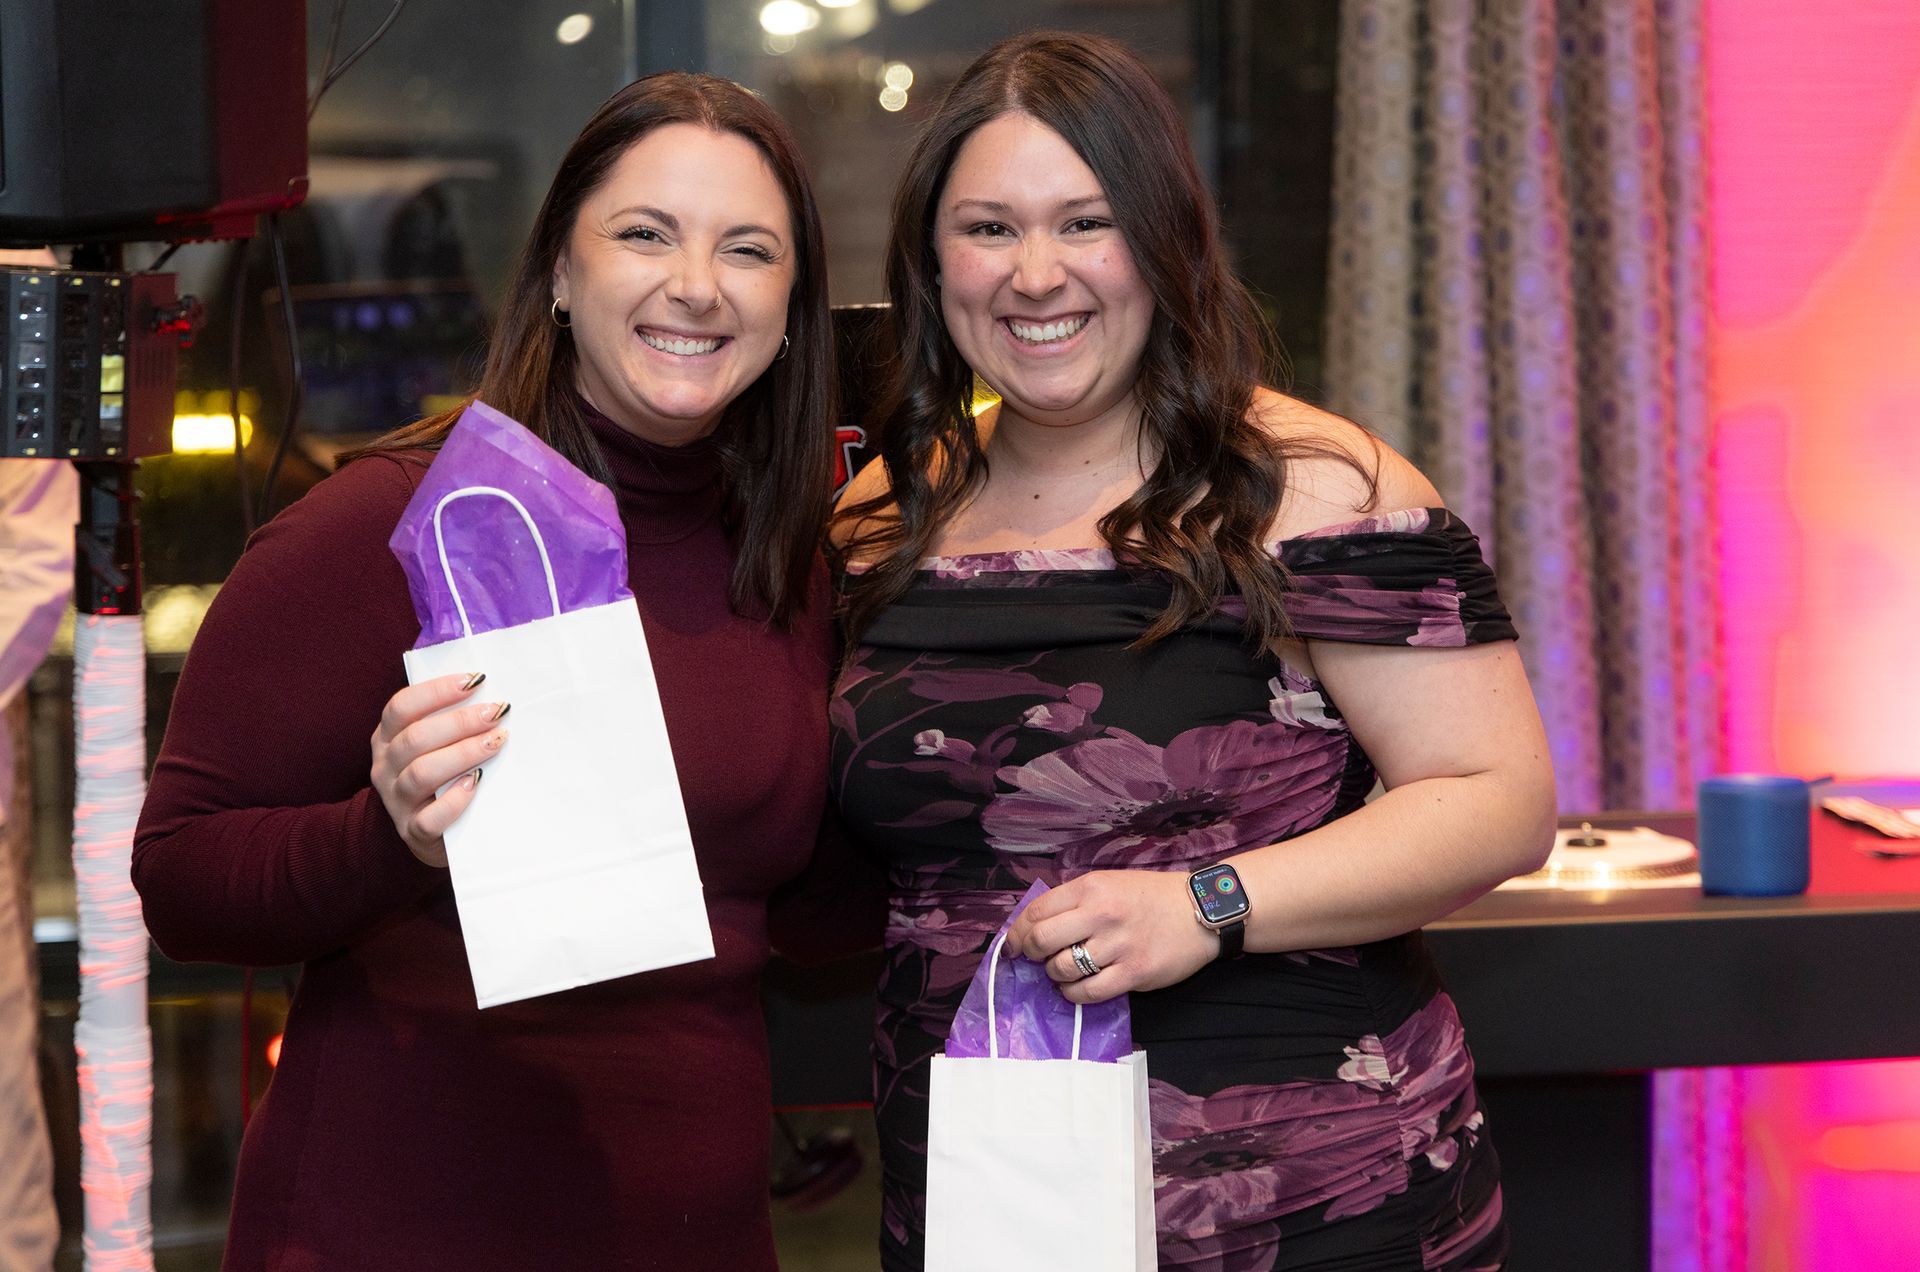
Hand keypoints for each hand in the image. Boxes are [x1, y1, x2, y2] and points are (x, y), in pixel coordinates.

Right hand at [370, 672, 508, 867]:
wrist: (428, 834)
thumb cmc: (439, 778)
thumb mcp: (432, 746)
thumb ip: (448, 722)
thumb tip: (489, 694)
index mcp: (386, 739)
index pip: (401, 707)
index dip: (437, 691)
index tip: (475, 680)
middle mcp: (385, 768)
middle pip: (415, 738)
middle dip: (460, 721)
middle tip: (496, 713)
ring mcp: (396, 802)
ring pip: (421, 773)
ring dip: (463, 753)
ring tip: (495, 742)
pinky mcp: (413, 832)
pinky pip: (430, 818)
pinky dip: (454, 801)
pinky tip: (475, 785)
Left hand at [1003, 870, 1218, 1004]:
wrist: (1201, 910)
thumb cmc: (1151, 897)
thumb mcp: (1110, 884)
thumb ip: (1075, 900)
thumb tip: (1034, 925)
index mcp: (1091, 887)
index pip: (1037, 911)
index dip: (1017, 931)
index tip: (1013, 944)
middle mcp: (1101, 914)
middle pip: (1042, 940)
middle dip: (1029, 954)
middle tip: (1035, 959)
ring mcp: (1118, 945)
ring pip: (1062, 968)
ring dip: (1055, 974)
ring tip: (1063, 971)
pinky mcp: (1134, 973)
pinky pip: (1088, 992)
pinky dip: (1074, 993)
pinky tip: (1077, 987)